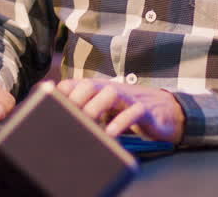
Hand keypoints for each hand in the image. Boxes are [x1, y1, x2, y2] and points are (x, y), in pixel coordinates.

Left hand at [55, 78, 184, 143]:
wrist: (168, 112)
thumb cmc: (131, 111)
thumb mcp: (108, 109)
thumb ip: (88, 109)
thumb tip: (60, 118)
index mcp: (102, 89)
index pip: (76, 83)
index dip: (62, 92)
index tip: (49, 106)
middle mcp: (114, 89)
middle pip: (90, 85)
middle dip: (76, 99)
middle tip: (69, 118)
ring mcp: (131, 98)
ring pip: (111, 93)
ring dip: (96, 107)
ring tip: (87, 124)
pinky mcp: (147, 110)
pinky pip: (134, 111)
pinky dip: (122, 121)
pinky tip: (111, 133)